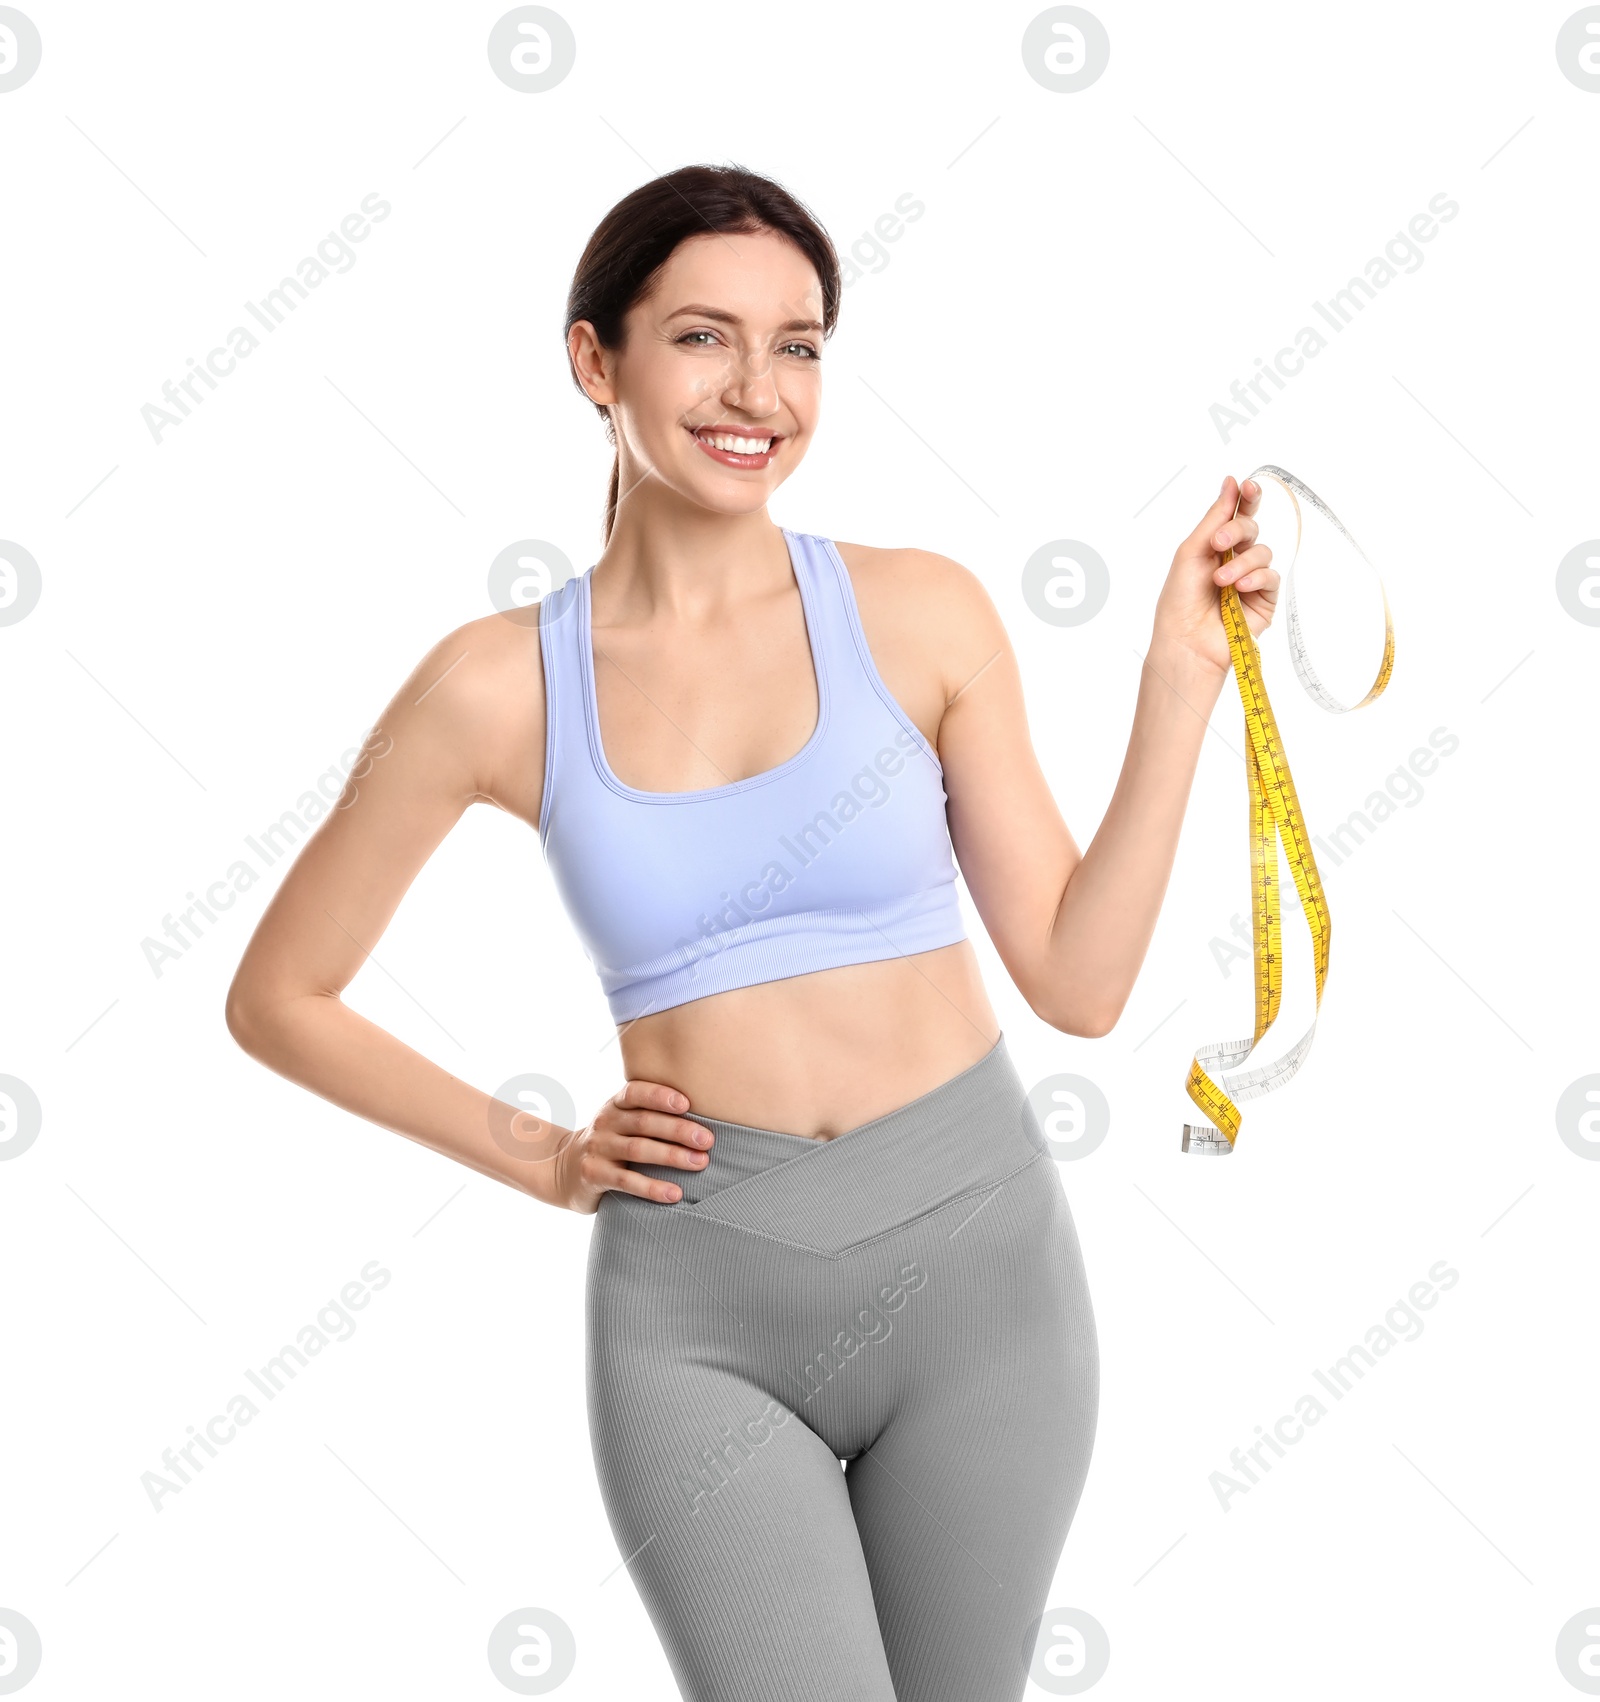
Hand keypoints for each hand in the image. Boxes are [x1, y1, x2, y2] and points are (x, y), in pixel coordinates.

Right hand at [553, 1079, 713, 1213]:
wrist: (563, 1170)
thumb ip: (650, 1115)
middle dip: (678, 1130)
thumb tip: (705, 1119)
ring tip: (700, 1163)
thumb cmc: (610, 1143)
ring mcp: (598, 1149)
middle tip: (707, 1140)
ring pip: (638, 1150)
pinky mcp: (594, 1175)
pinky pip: (626, 1181)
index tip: (687, 1103)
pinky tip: (675, 1193)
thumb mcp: (621, 1122)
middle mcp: (605, 1123)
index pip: (636, 1093)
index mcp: (615, 1105)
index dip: (660, 1096)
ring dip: (671, 1156)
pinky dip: (652, 1188)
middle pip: (643, 1122)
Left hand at [1151, 475, 1280, 677]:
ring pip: (1262, 552)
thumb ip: (1214, 518)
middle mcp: (1235, 560)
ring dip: (1241, 562)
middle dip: (1236, 530)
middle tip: (1218, 543)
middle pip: (1251, 528)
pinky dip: (1255, 578)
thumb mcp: (1192, 552)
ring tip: (1220, 581)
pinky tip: (1238, 589)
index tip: (1246, 486)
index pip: (1236, 515)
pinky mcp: (1264, 599)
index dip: (1245, 498)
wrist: (1186, 641)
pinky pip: (1271, 576)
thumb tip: (1231, 482)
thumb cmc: (1180, 601)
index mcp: (1215, 547)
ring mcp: (1251, 579)